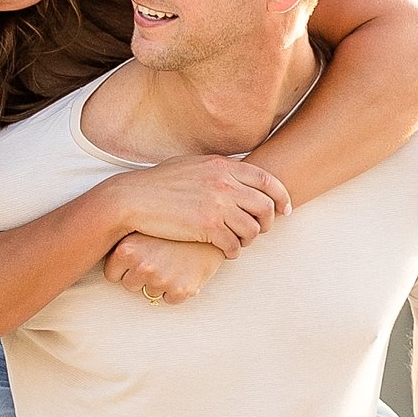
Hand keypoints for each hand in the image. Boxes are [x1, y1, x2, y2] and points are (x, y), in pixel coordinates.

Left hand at [103, 234, 227, 304]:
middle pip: (130, 285)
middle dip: (142, 276)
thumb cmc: (178, 221)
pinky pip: (170, 299)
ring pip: (150, 293)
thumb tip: (97, 239)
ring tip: (174, 260)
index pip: (112, 274)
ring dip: (161, 282)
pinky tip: (185, 270)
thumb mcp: (146, 222)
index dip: (126, 267)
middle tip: (160, 258)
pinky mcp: (180, 290)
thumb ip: (125, 233)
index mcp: (127, 249)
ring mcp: (160, 279)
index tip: (139, 257)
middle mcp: (141, 265)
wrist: (215, 223)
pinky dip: (177, 290)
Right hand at [117, 153, 289, 254]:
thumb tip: (234, 170)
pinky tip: (225, 252)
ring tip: (237, 243)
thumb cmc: (158, 183)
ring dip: (248, 240)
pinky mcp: (208, 227)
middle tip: (260, 232)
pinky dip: (233, 252)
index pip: (267, 180)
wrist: (133, 199)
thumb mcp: (191, 165)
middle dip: (267, 223)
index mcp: (223, 165)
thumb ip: (216, 168)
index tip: (284, 210)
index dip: (281, 196)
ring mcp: (218, 205)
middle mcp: (225, 183)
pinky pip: (234, 245)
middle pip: (265, 207)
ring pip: (253, 229)